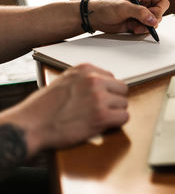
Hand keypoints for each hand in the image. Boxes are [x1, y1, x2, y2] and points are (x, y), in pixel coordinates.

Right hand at [0, 64, 128, 156]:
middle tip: (101, 110)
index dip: (107, 91)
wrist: (31, 126)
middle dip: (113, 100)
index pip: (112, 77)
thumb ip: (84, 79)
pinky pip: (124, 117)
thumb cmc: (43, 108)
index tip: (100, 99)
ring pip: (124, 104)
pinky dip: (116, 123)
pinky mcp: (102, 116)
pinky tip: (104, 125)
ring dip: (114, 112)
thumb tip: (104, 84)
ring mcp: (99, 97)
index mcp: (85, 69)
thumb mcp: (64, 81)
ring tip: (98, 118)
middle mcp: (94, 80)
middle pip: (122, 89)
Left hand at [89, 0, 169, 33]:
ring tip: (133, 25)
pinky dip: (140, 30)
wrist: (96, 18)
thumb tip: (153, 20)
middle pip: (159, 15)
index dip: (159, 11)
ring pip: (154, 23)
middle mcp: (146, 3)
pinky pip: (147, 29)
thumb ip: (139, 13)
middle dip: (150, 21)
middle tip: (140, 22)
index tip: (151, 16)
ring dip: (145, 27)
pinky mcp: (139, 23)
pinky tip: (131, 28)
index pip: (163, 3)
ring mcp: (143, 14)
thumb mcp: (123, 8)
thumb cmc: (106, 7)